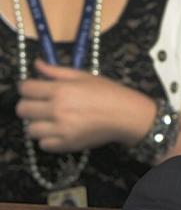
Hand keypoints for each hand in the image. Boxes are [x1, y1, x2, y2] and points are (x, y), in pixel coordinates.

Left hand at [16, 60, 155, 151]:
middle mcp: (58, 109)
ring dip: (37, 125)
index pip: (25, 88)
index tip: (36, 91)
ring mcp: (63, 129)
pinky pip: (45, 145)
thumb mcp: (83, 76)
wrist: (128, 116)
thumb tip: (37, 64)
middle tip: (41, 107)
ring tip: (48, 122)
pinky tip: (56, 133)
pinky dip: (47, 140)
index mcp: (60, 90)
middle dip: (29, 106)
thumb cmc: (109, 93)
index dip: (28, 88)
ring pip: (31, 130)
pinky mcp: (70, 144)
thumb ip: (57, 71)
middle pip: (23, 110)